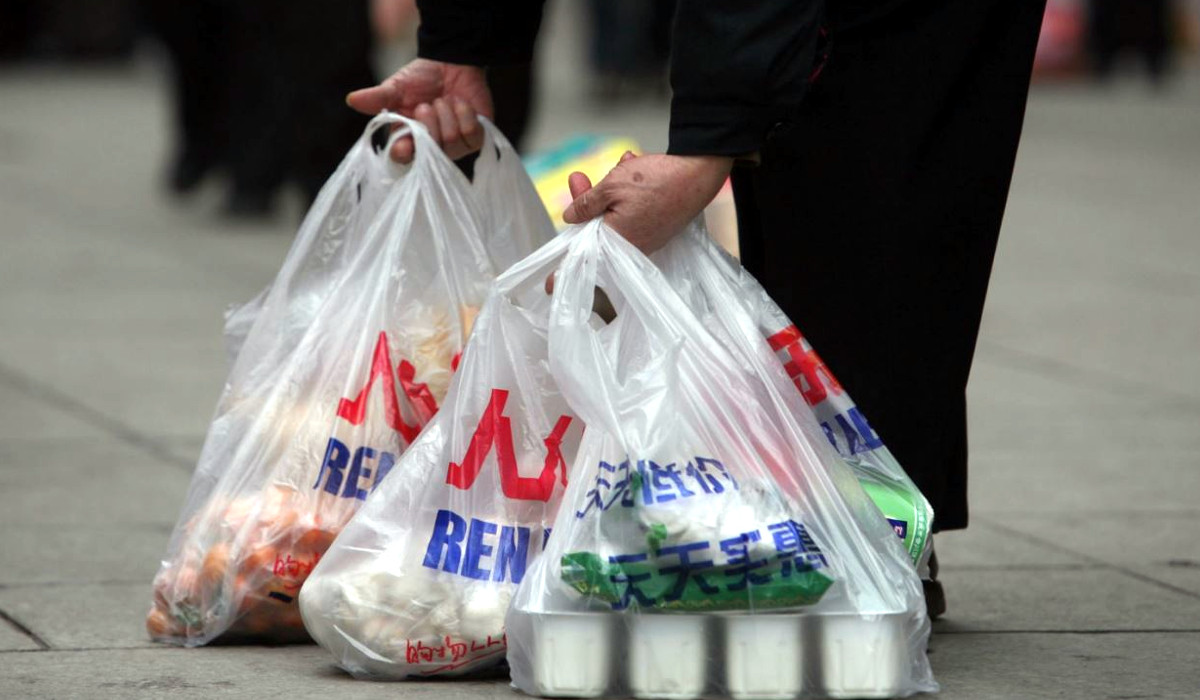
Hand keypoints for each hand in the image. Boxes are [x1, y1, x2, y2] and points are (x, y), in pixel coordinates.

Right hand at [346, 58, 491, 161]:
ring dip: (446, 113)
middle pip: (430, 150)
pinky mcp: (474, 139)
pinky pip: (470, 133)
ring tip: (444, 100)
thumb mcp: (396, 87)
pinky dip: (464, 113)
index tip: (404, 143)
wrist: (451, 64)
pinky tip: (460, 104)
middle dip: (428, 121)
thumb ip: (378, 97)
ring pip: (450, 141)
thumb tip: (351, 99)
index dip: (405, 153)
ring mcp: (453, 147)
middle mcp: (430, 149)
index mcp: (407, 140)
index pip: (403, 159)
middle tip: (426, 104)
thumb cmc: (420, 79)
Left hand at [562, 152, 732, 254]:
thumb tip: (569, 217)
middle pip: (597, 227)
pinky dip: (630, 191)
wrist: (698, 173)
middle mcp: (632, 244)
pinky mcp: (657, 226)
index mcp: (616, 239)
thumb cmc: (656, 181)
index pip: (584, 257)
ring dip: (613, 189)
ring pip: (616, 213)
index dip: (564, 269)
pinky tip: (632, 168)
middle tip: (578, 178)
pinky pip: (634, 210)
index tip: (548, 286)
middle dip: (589, 199)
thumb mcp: (611, 186)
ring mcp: (646, 236)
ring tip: (623, 166)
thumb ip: (586, 204)